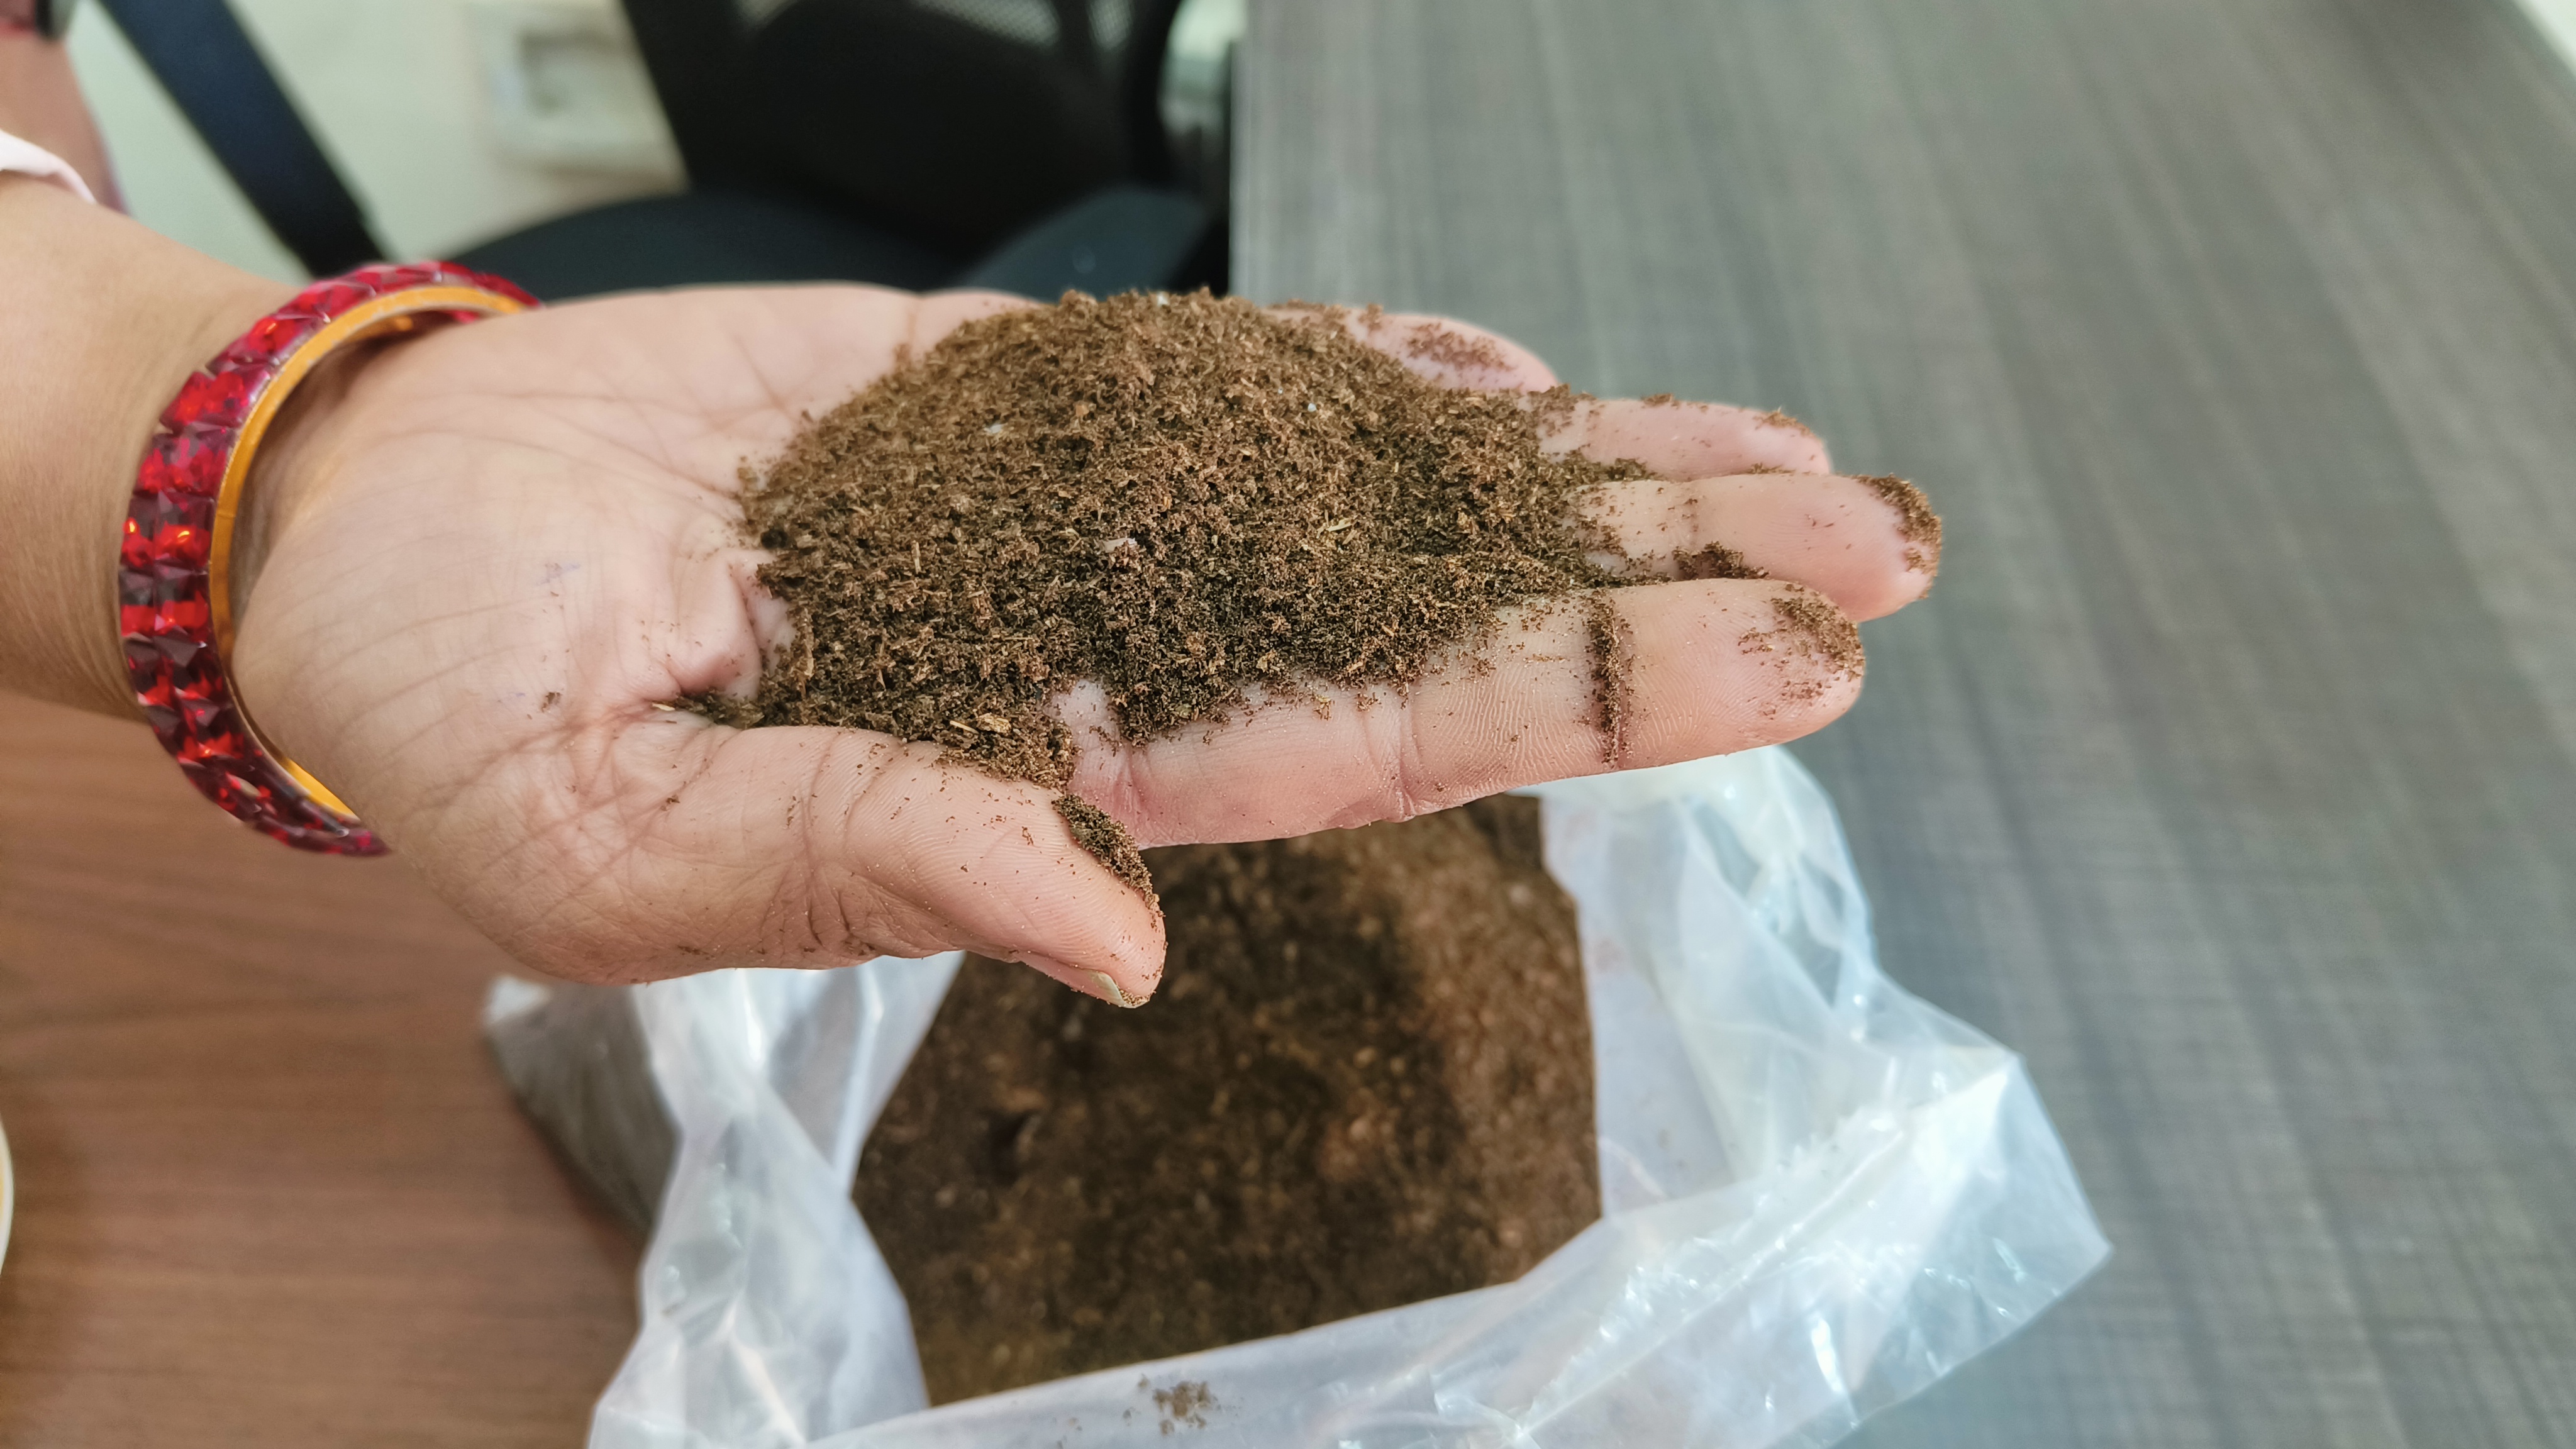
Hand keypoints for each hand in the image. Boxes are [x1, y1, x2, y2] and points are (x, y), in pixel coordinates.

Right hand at [233, 288, 1935, 1001]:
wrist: (375, 527)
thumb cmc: (451, 698)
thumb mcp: (606, 840)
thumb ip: (862, 869)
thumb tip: (1111, 939)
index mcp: (1046, 770)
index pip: (1369, 739)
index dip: (1577, 701)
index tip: (1779, 674)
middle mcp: (1108, 641)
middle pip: (1431, 613)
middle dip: (1649, 583)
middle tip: (1873, 551)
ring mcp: (1077, 507)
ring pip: (1368, 487)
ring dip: (1571, 472)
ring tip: (1782, 459)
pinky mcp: (1011, 391)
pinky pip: (1226, 381)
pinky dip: (1377, 370)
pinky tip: (1523, 375)